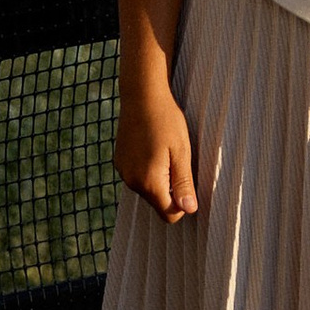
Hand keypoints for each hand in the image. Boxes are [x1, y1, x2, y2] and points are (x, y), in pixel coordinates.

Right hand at [115, 82, 197, 223]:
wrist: (141, 95)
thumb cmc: (166, 120)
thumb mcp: (182, 152)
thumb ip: (184, 183)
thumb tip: (190, 210)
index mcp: (149, 182)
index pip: (169, 214)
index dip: (183, 203)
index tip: (188, 180)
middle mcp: (132, 182)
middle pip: (158, 203)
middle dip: (171, 189)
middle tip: (178, 160)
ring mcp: (123, 172)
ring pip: (148, 190)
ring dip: (160, 178)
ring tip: (165, 150)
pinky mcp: (120, 162)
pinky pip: (138, 177)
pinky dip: (148, 170)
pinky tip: (153, 147)